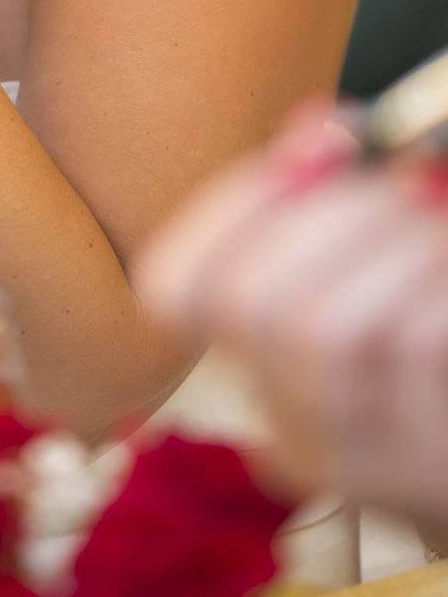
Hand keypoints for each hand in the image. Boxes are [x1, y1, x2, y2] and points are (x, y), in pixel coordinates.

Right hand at [135, 97, 447, 528]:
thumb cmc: (434, 327)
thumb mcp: (374, 258)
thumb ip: (330, 195)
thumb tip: (316, 128)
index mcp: (256, 365)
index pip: (175, 287)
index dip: (234, 204)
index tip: (328, 143)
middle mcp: (287, 426)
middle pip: (249, 303)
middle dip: (333, 212)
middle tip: (405, 179)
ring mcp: (353, 462)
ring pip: (327, 328)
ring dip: (396, 244)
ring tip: (440, 220)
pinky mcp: (420, 468)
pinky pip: (412, 345)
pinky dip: (436, 284)